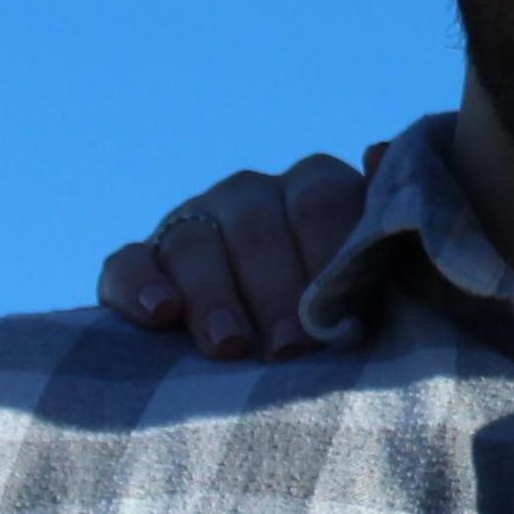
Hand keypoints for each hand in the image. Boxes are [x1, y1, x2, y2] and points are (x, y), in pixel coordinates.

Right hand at [98, 150, 374, 357]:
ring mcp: (193, 224)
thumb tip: (377, 152)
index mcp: (314, 190)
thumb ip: (384, 227)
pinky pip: (128, 262)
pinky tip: (159, 315)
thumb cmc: (343, 320)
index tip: (336, 317)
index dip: (328, 255)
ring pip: (194, 242)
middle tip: (288, 350)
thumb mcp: (379, 279)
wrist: (273, 360)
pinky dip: (139, 286)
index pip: (320, 200)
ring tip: (230, 347)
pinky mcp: (141, 263)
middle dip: (274, 288)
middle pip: (255, 222)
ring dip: (213, 295)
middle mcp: (251, 196)